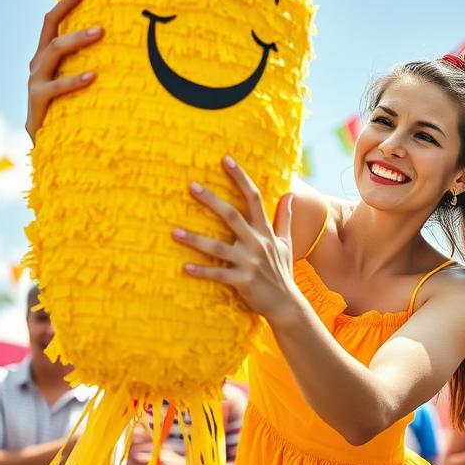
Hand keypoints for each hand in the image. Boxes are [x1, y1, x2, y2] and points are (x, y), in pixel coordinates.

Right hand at [26, 0, 101, 140]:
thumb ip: (88, 66)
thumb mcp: (75, 85)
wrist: (48, 147)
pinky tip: (92, 76)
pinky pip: (55, 87)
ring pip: (53, 51)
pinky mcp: (37, 103)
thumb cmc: (69, 112)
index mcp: (45, 58)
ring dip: (76, 39)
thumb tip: (123, 48)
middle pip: (50, 31)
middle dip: (69, 12)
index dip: (64, 4)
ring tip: (100, 32)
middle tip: (97, 4)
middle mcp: (37, 66)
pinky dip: (74, 80)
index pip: (50, 23)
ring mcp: (35, 83)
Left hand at [176, 157, 296, 322]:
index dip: (240, 177)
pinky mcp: (242, 281)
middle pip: (232, 216)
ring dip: (195, 239)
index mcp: (265, 232)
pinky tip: (184, 267)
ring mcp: (250, 263)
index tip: (225, 159)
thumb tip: (289, 194)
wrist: (287, 305)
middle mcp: (257, 243)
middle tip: (191, 185)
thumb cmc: (282, 272)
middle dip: (211, 200)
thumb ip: (284, 218)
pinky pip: (218, 274)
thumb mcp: (287, 243)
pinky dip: (202, 271)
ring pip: (218, 247)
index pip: (254, 198)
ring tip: (174, 231)